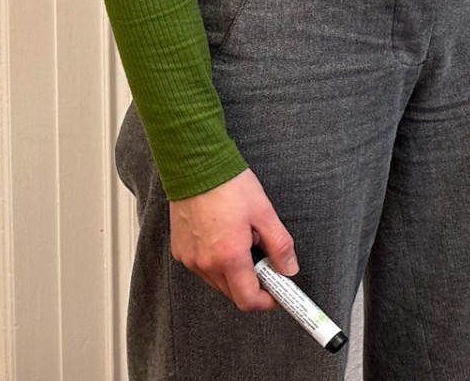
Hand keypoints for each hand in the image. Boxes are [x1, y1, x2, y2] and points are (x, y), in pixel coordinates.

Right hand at [168, 168, 296, 311]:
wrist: (195, 168)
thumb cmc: (230, 186)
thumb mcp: (265, 213)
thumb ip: (279, 245)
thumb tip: (289, 269)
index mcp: (228, 257)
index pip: (248, 299)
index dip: (267, 301)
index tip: (279, 295)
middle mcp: (205, 264)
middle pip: (233, 292)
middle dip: (253, 283)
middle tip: (267, 261)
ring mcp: (189, 259)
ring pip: (218, 281)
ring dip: (235, 271)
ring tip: (244, 238)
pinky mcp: (180, 252)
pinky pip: (203, 268)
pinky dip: (218, 261)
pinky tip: (225, 237)